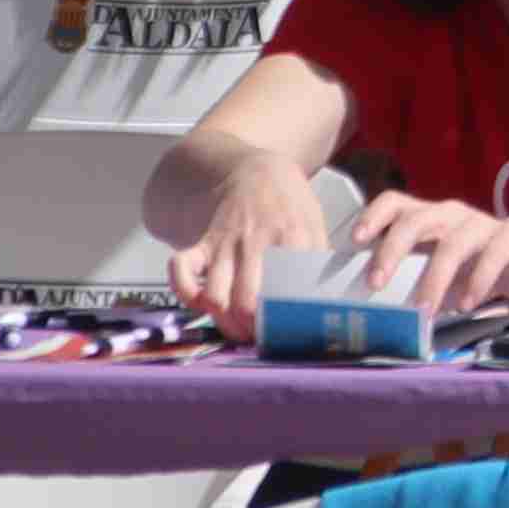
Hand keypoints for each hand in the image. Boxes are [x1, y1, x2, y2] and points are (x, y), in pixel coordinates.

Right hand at [166, 153, 332, 339]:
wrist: (256, 170)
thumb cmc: (289, 204)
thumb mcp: (315, 225)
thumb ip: (320, 261)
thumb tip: (328, 299)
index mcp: (292, 238)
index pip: (287, 292)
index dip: (284, 322)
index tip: (286, 334)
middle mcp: (256, 242)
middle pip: (246, 303)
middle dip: (251, 330)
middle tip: (259, 337)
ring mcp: (226, 243)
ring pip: (214, 296)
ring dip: (222, 321)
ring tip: (235, 328)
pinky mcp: (203, 242)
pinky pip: (181, 268)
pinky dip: (184, 291)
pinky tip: (199, 302)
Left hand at [340, 193, 508, 320]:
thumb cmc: (474, 264)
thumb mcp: (438, 270)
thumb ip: (412, 283)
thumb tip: (374, 316)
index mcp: (428, 217)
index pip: (394, 203)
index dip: (373, 217)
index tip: (354, 242)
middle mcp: (451, 214)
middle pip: (416, 220)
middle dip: (392, 250)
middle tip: (376, 284)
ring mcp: (482, 224)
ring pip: (453, 243)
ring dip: (434, 279)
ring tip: (424, 311)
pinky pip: (494, 254)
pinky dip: (477, 281)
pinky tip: (466, 304)